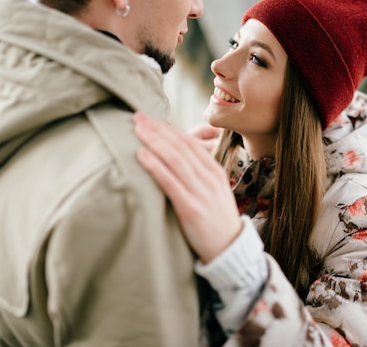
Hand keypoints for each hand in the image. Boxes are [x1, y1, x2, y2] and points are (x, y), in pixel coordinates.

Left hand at [133, 112, 241, 263]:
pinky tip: (141, 155)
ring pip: (175, 160)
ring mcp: (201, 192)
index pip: (189, 143)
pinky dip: (155, 166)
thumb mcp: (212, 192)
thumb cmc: (215, 221)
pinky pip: (170, 183)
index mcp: (215, 171)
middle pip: (180, 147)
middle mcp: (209, 178)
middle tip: (137, 117)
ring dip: (154, 141)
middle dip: (158, 130)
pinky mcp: (191, 209)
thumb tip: (172, 160)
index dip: (168, 129)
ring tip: (137, 130)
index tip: (150, 119)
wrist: (230, 250)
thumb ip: (197, 175)